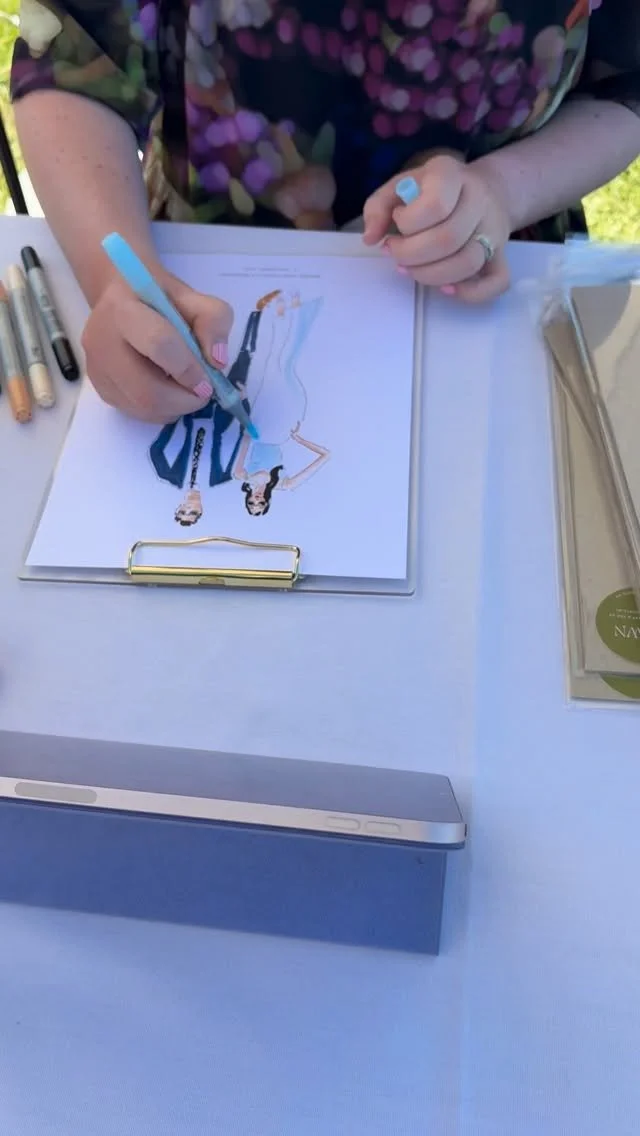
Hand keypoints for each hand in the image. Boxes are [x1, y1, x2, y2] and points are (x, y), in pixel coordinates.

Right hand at [82, 268, 233, 422]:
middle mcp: (101, 342)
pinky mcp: (101, 390)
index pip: (158, 344)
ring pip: (143, 408)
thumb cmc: (158, 297)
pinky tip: (169, 392)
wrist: (121, 299)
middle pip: (147, 391)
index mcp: (123, 309)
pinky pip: (137, 413)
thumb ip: (213, 321)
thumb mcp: (193, 297)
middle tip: (203, 393)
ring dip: (176, 408)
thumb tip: (217, 361)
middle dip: (184, 399)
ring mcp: (97, 370)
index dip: (189, 368)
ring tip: (187, 390)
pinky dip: (163, 410)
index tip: (209, 380)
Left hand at [362, 155, 511, 303]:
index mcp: (450, 175)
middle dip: (412, 255)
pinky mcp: (500, 255)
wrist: (482, 190)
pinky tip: (446, 289)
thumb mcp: (400, 186)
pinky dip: (471, 293)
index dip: (408, 223)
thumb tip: (370, 238)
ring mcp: (494, 230)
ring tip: (411, 270)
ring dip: (431, 275)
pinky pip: (497, 281)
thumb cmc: (432, 191)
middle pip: (448, 239)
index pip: (435, 205)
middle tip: (396, 253)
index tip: (397, 222)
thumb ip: (378, 207)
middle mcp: (478, 200)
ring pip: (468, 262)